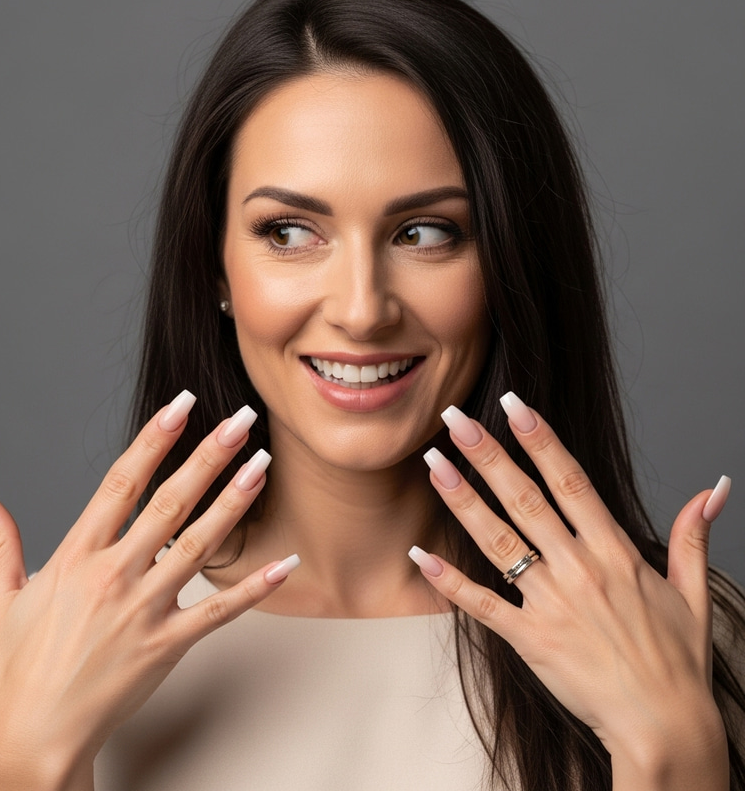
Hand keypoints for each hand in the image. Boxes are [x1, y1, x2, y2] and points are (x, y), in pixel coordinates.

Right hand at [0, 391, 298, 789]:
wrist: (37, 734)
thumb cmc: (24, 665)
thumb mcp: (1, 598)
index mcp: (77, 557)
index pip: (120, 483)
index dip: (153, 440)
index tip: (180, 406)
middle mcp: (115, 575)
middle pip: (170, 503)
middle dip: (208, 456)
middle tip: (240, 420)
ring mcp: (144, 609)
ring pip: (199, 545)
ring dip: (234, 502)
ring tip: (262, 465)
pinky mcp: (168, 644)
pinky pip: (220, 611)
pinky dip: (255, 587)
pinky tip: (285, 561)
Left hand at [410, 393, 729, 788]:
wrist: (665, 728)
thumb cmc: (676, 661)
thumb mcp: (694, 592)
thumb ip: (694, 535)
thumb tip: (714, 489)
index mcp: (615, 552)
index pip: (571, 481)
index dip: (540, 440)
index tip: (514, 406)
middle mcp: (578, 569)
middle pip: (525, 499)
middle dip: (488, 455)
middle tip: (455, 417)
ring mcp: (550, 603)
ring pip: (498, 541)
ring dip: (463, 500)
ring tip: (434, 464)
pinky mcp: (530, 638)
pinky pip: (483, 604)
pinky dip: (450, 581)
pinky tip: (420, 555)